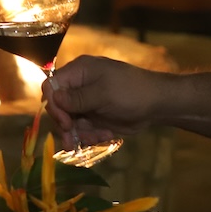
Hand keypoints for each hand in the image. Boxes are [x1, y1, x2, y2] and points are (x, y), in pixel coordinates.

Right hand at [42, 55, 161, 150]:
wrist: (158, 104)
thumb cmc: (131, 92)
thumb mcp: (103, 94)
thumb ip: (77, 98)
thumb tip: (53, 97)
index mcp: (79, 72)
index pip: (52, 86)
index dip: (54, 105)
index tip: (65, 122)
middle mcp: (79, 85)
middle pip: (58, 107)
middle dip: (66, 124)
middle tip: (73, 139)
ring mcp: (87, 101)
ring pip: (69, 121)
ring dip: (79, 133)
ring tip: (95, 139)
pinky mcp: (94, 116)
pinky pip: (82, 128)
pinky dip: (90, 135)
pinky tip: (105, 136)